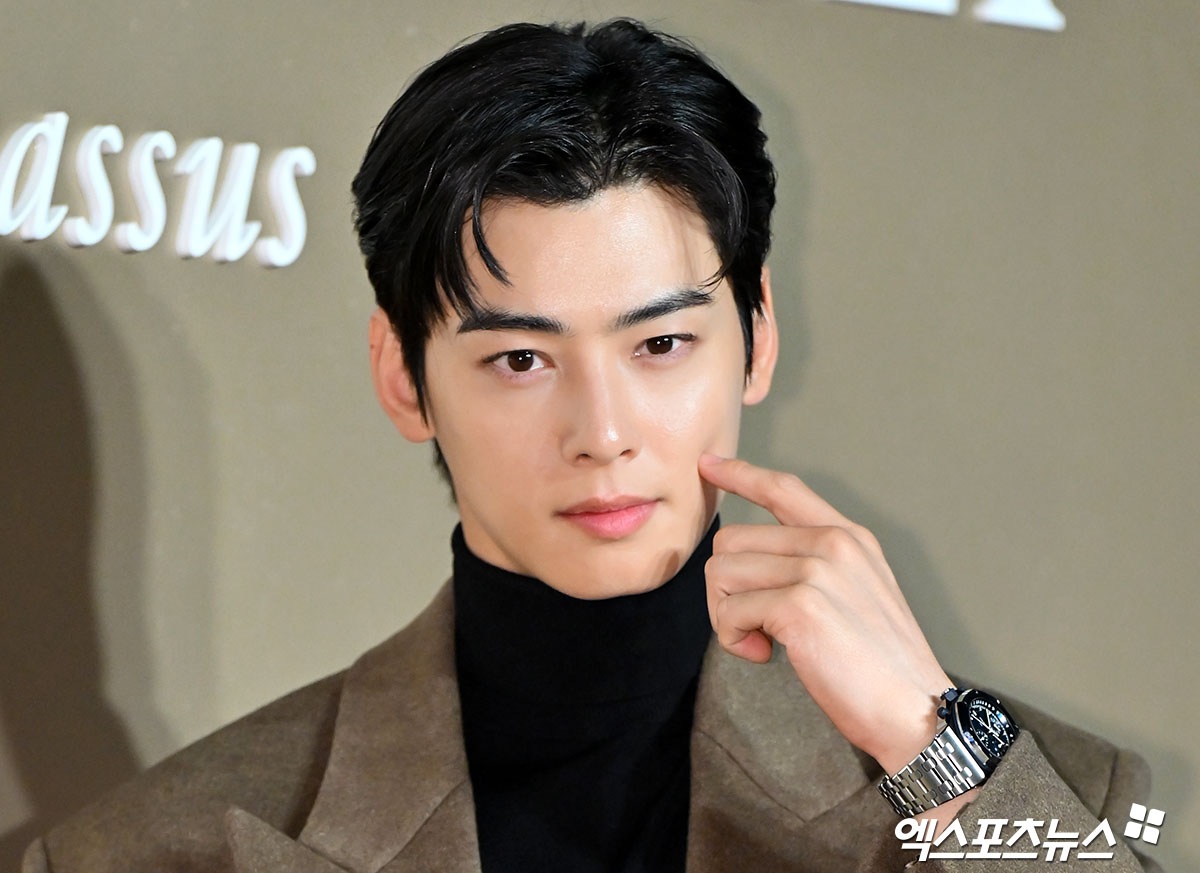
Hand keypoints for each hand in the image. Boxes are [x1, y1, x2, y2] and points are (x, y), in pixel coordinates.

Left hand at [698, 454, 951, 775]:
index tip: (707, 465)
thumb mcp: (857, 594)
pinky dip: (733, 639)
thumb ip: (814, 566)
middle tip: (751, 627)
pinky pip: (730, 610)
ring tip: (763, 641)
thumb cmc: (880, 666)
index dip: (740, 475)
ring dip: (726, 615)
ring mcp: (818, 571)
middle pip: (732, 540)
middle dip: (725, 588)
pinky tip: (765, 655)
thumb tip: (751, 563)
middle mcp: (834, 543)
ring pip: (723, 573)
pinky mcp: (800, 605)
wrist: (915, 710)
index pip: (783, 490)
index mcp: (850, 537)